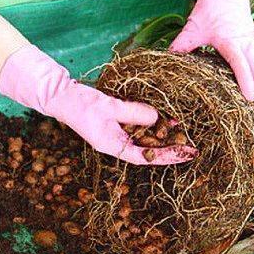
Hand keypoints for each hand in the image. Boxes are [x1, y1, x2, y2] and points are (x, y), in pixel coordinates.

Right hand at [0, 45, 197, 164]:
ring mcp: (117, 133)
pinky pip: (139, 125)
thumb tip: (158, 118)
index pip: (146, 157)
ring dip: (162, 133)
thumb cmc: (81, 104)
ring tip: (182, 126)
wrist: (62, 96)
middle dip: (169, 146)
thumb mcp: (110, 107)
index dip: (168, 157)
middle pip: (148, 149)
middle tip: (192, 143)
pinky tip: (165, 115)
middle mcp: (118, 143)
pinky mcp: (118, 122)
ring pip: (146, 137)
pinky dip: (152, 122)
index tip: (186, 154)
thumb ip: (134, 112)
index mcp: (113, 146)